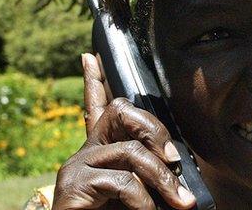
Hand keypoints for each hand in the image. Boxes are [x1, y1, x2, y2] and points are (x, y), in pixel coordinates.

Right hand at [52, 53, 195, 209]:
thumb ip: (152, 177)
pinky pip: (121, 180)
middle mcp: (86, 152)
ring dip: (162, 179)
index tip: (90, 56)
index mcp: (101, 153)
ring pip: (130, 151)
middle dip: (154, 129)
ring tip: (178, 204)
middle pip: (119, 111)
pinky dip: (143, 201)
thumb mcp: (142, 195)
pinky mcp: (73, 184)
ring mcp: (77, 166)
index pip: (96, 108)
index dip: (93, 82)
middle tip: (176, 160)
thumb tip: (178, 165)